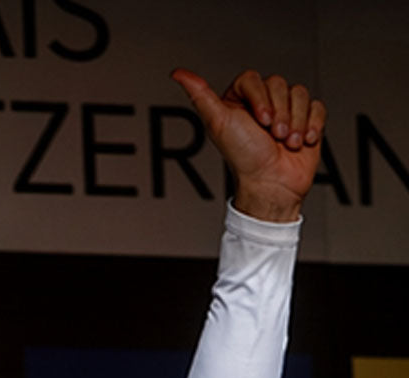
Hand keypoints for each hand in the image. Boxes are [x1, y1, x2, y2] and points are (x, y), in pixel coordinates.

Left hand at [172, 68, 325, 222]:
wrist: (272, 186)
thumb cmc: (244, 159)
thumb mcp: (218, 124)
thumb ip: (200, 96)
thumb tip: (178, 73)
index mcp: (237, 102)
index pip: (252, 79)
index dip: (260, 98)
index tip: (259, 122)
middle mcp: (260, 104)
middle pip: (279, 83)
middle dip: (279, 113)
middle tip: (272, 136)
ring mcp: (284, 111)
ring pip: (299, 93)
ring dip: (295, 122)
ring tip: (286, 143)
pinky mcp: (305, 120)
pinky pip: (316, 106)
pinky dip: (312, 124)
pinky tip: (302, 141)